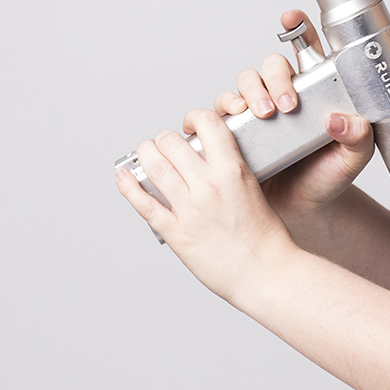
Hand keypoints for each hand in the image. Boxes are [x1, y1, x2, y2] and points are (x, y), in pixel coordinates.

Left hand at [115, 109, 298, 305]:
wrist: (266, 273)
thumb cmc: (265, 237)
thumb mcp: (253, 189)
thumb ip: (229, 171)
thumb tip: (204, 158)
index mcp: (233, 170)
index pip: (208, 123)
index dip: (194, 117)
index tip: (190, 125)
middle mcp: (208, 186)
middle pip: (171, 143)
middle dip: (164, 139)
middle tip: (164, 144)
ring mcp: (190, 210)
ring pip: (154, 167)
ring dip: (145, 154)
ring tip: (145, 153)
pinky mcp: (176, 233)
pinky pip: (144, 203)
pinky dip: (128, 186)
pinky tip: (123, 176)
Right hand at [212, 9, 375, 221]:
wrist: (305, 211)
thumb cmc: (328, 177)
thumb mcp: (353, 158)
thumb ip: (359, 138)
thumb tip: (343, 120)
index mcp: (313, 91)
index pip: (304, 50)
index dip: (297, 28)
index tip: (291, 18)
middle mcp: (280, 95)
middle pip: (268, 66)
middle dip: (274, 79)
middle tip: (286, 105)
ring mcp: (255, 113)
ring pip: (241, 84)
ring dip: (247, 94)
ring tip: (262, 115)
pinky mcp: (234, 134)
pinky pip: (215, 115)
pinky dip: (214, 114)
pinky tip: (225, 123)